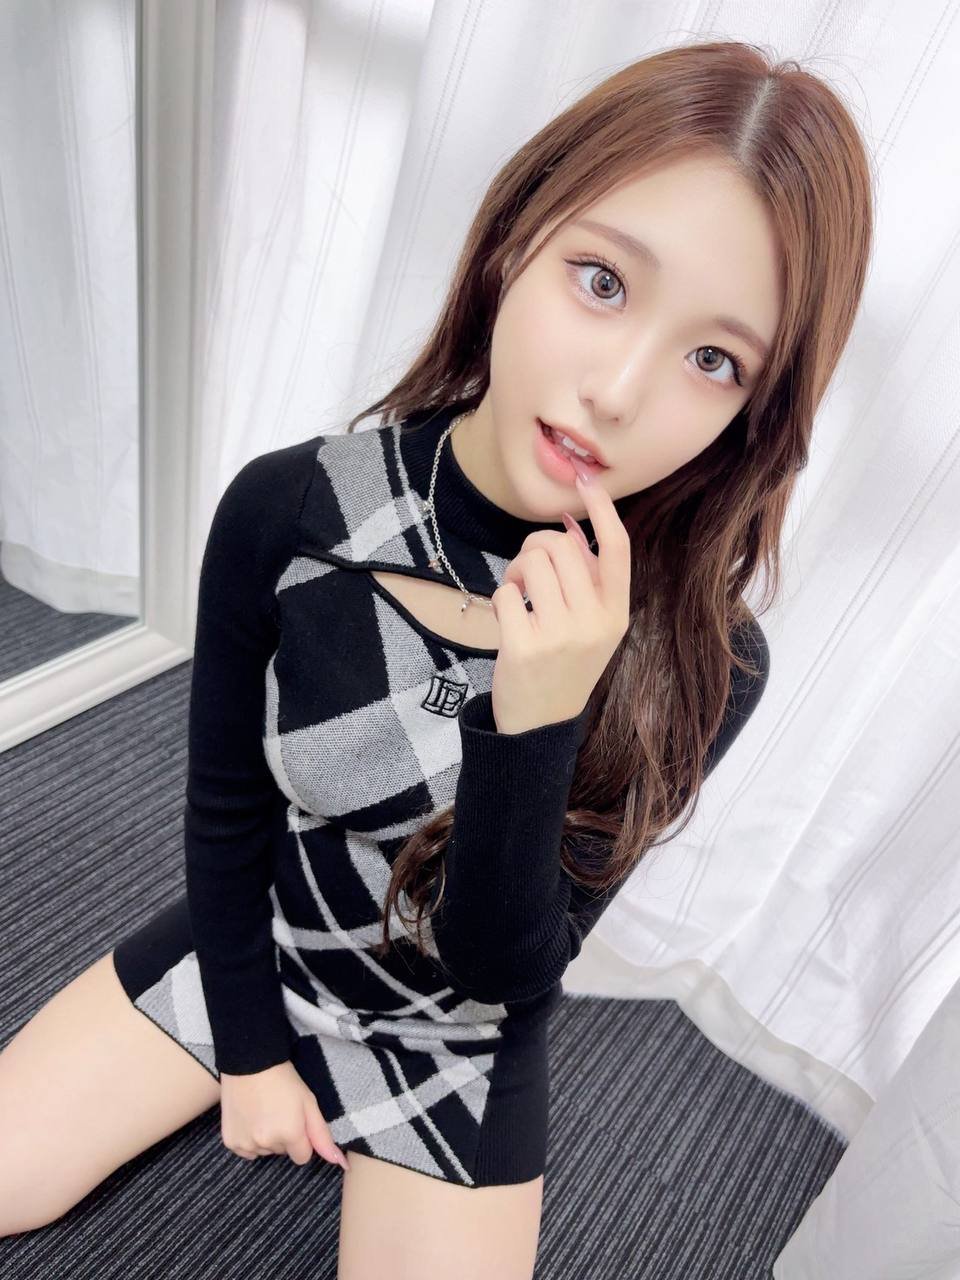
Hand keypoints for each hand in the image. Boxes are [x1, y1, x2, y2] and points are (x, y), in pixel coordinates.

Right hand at [219, 1061, 348, 1170]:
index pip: (302, 1157)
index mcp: (290, 1135)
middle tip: (278, 1111)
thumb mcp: (309, 1103)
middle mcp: (268, 1143)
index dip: (301, 1139)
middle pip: (282, 1153)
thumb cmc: (284, 1080)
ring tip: (263, 1111)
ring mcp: (247, 1143)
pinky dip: (249, 1140)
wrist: (250, 1063)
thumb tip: (341, 1163)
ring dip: (266, 1138)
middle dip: (283, 1137)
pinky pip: (246, 1151)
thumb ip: (323, 1137)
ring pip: (264, 1152)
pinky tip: (250, 1118)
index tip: (295, 1121)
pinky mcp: (230, 1142)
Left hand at [490, 471, 630, 734]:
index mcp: (616, 613)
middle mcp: (594, 622)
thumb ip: (589, 581)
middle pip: (561, 546)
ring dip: (516, 570)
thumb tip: (570, 525)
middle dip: (536, 546)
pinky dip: (501, 598)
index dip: (602, 509)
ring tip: (519, 594)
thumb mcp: (593, 627)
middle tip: (528, 569)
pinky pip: (505, 592)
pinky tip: (509, 620)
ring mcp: (560, 636)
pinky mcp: (525, 647)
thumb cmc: (564, 664)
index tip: (586, 479)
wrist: (540, 725)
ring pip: (532, 562)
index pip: (617, 549)